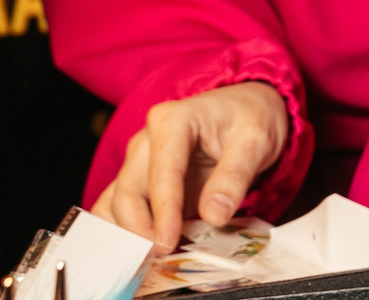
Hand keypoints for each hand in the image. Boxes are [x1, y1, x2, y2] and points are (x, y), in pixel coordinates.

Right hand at [90, 81, 289, 251]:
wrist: (245, 108)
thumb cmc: (249, 117)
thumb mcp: (255, 139)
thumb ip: (235, 175)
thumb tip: (213, 215)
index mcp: (173, 121)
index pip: (162, 171)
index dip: (164, 210)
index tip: (167, 241)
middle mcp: (146, 141)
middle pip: (127, 191)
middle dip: (140, 230)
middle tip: (162, 257)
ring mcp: (138, 163)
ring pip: (114, 204)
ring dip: (127, 235)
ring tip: (152, 259)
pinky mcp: (139, 182)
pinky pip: (117, 210)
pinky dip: (125, 233)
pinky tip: (145, 251)